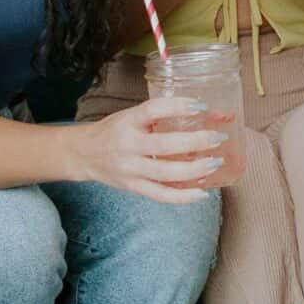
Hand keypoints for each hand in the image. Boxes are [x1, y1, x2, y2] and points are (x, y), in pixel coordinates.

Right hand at [69, 96, 227, 202]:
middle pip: (164, 145)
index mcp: (128, 121)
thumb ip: (165, 115)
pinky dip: (183, 197)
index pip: (153, 110)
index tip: (202, 107)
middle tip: (218, 138)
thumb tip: (213, 114)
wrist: (84, 154)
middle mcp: (128, 145)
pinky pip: (161, 195)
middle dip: (196, 142)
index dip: (178, 107)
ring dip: (195, 169)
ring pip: (166, 173)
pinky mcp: (133, 187)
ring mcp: (130, 169)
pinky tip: (203, 192)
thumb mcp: (134, 116)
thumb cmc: (116, 131)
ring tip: (216, 162)